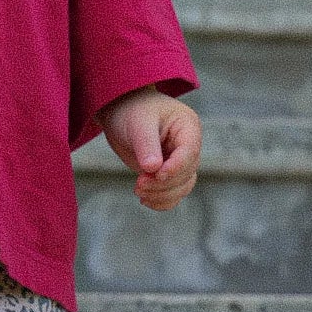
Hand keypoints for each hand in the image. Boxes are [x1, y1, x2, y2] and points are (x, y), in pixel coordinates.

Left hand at [99, 86, 200, 210]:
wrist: (121, 112)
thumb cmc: (132, 110)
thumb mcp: (138, 124)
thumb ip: (147, 145)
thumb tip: (153, 169)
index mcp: (188, 127)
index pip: (189, 152)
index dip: (176, 167)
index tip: (157, 175)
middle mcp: (188, 146)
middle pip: (187, 173)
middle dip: (163, 183)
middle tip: (138, 185)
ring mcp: (179, 161)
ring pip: (182, 187)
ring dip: (161, 194)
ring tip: (138, 191)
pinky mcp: (168, 173)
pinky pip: (173, 193)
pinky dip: (161, 201)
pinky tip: (145, 200)